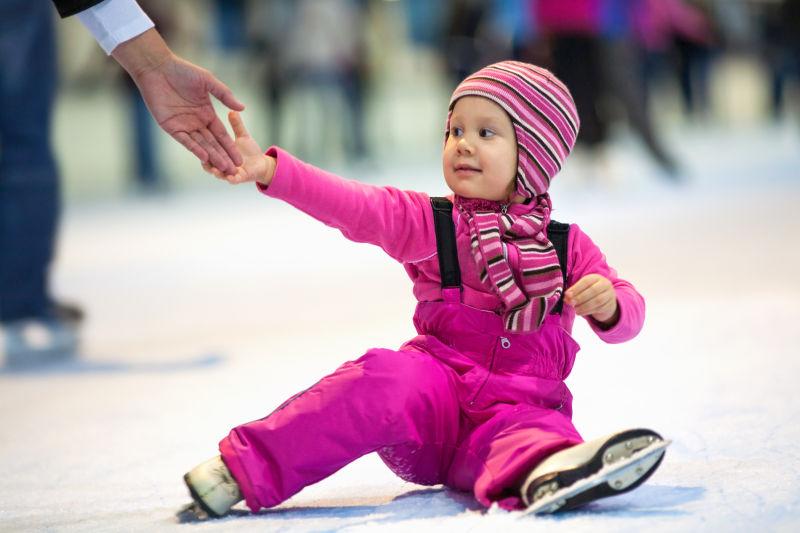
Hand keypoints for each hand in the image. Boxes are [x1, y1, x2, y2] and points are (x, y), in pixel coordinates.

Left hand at [113, 29, 244, 173]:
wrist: (157, 68)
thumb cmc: (182, 71)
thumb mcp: (208, 81)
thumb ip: (225, 95)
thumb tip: (242, 108)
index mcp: (206, 114)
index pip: (221, 135)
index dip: (230, 147)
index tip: (239, 160)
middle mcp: (196, 123)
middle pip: (213, 144)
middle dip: (224, 158)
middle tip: (235, 171)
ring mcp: (184, 126)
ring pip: (201, 145)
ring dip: (212, 157)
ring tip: (223, 169)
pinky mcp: (171, 127)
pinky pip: (185, 141)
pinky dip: (195, 149)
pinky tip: (205, 157)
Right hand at [202, 112, 275, 185]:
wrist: (262, 164)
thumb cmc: (250, 150)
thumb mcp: (242, 135)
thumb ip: (237, 125)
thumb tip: (232, 111)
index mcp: (220, 153)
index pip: (209, 149)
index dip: (204, 146)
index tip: (200, 141)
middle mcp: (222, 164)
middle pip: (210, 162)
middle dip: (207, 159)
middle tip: (203, 157)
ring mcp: (229, 172)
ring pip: (218, 172)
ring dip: (216, 172)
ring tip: (214, 170)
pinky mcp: (239, 179)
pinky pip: (233, 180)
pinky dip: (231, 179)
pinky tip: (229, 178)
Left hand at [564, 274, 618, 326]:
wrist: (606, 299)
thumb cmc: (590, 292)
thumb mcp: (583, 288)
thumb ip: (574, 291)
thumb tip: (566, 297)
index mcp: (596, 277)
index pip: (586, 281)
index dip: (576, 288)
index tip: (567, 295)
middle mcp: (605, 284)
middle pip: (593, 290)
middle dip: (580, 297)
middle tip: (571, 302)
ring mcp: (609, 294)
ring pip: (597, 300)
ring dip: (584, 306)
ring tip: (575, 309)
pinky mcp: (610, 305)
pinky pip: (599, 308)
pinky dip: (588, 311)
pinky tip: (581, 312)